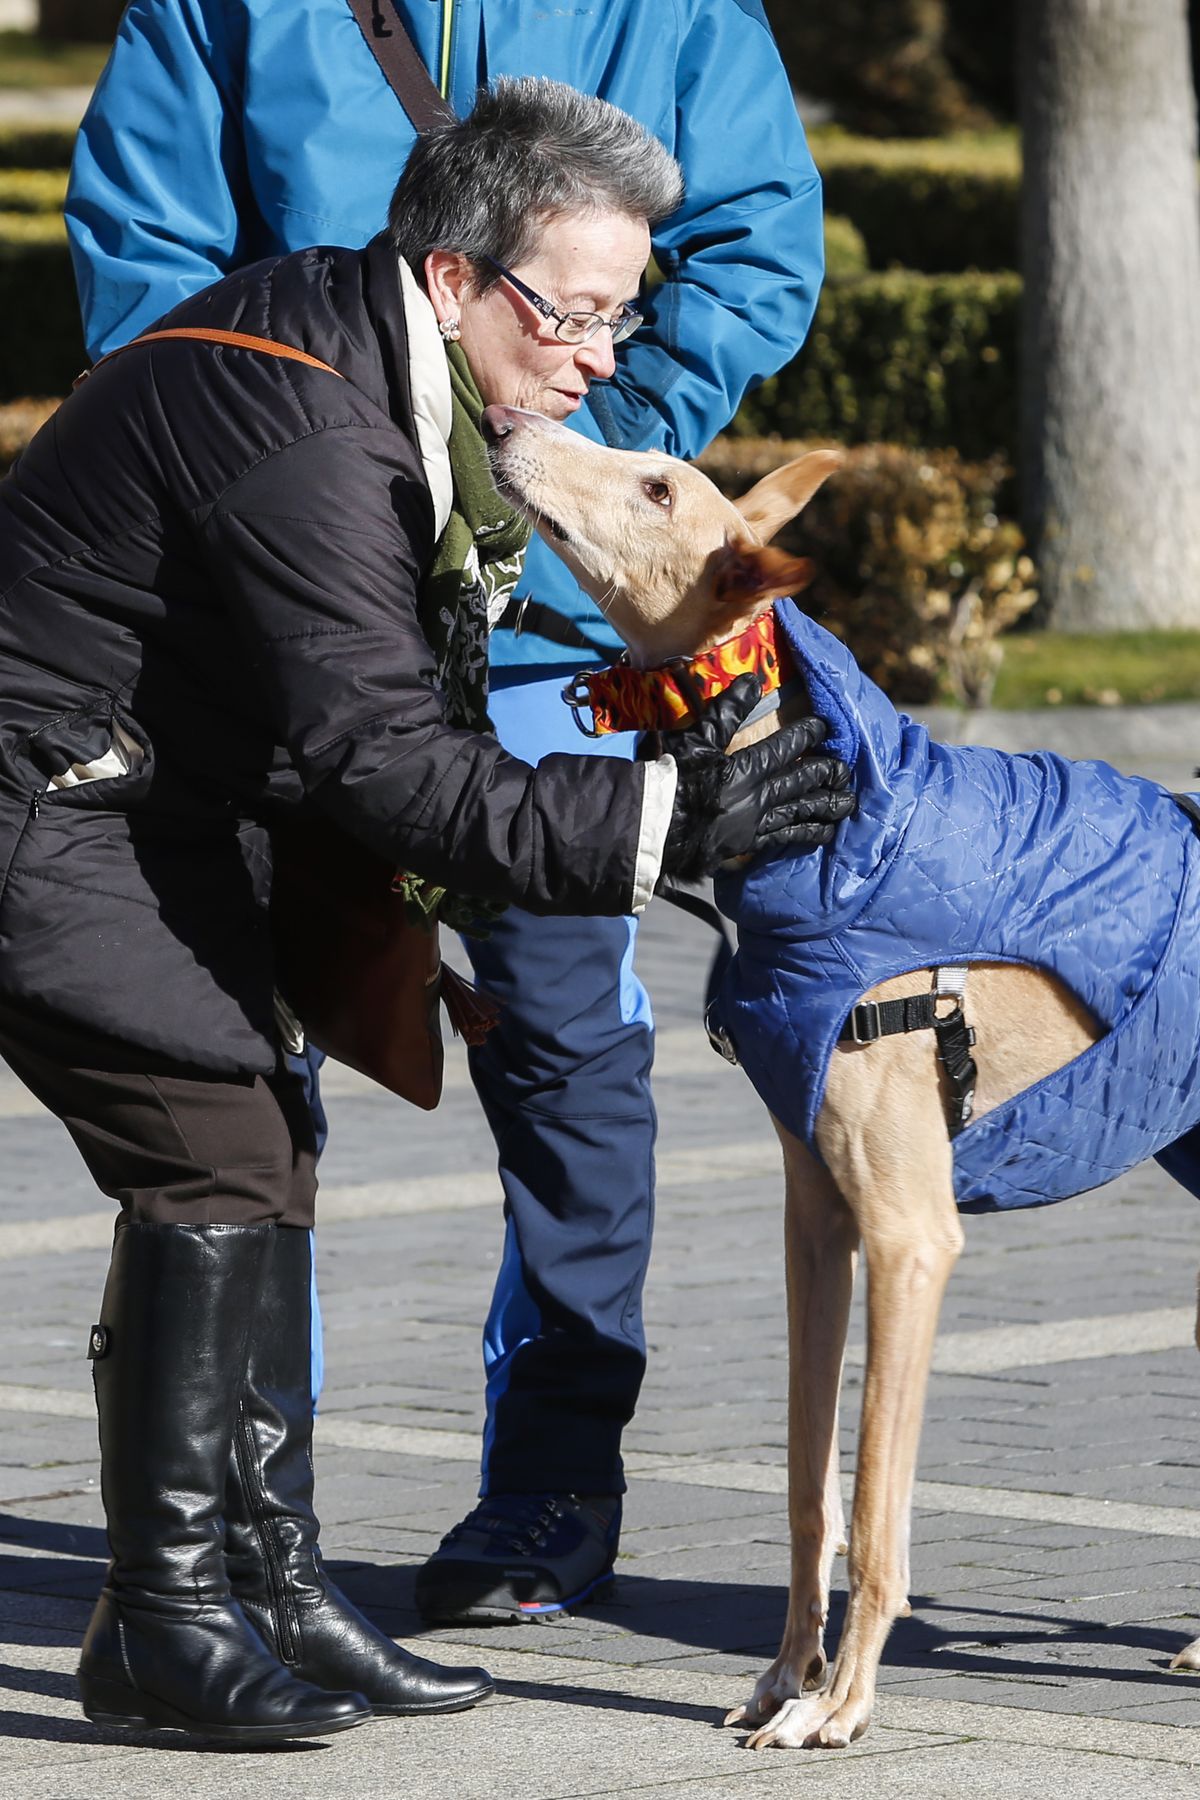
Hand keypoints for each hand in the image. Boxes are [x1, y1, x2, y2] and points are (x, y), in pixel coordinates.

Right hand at [659, 673, 853, 882]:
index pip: (784, 747)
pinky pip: (784, 838)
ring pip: (800, 812)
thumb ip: (726, 712)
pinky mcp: (747, 844)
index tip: (824, 726)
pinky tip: (820, 834)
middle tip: (846, 769)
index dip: (807, 734)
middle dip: (826, 773)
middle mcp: (758, 796)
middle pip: (801, 781)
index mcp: (747, 768)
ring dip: (826, 806)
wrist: (654, 830)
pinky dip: (805, 835)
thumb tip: (753, 681)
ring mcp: (755, 823)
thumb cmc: (670, 782)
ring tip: (847, 804)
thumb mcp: (696, 740)